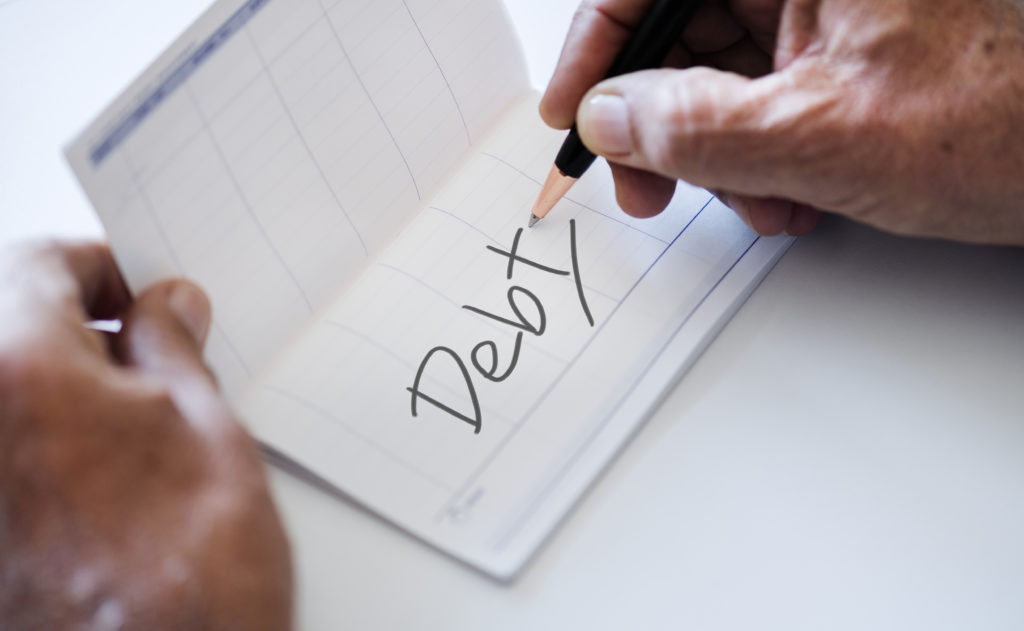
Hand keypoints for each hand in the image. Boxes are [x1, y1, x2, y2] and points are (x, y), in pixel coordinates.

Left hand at [0, 242, 291, 629]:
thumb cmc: (192, 578)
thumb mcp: (211, 433)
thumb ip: (173, 349)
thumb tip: (165, 307)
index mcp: (18, 371)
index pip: (36, 266)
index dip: (98, 268)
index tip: (136, 294)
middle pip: (9, 329)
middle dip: (79, 331)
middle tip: (149, 362)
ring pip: (9, 396)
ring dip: (62, 391)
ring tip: (137, 432)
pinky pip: (8, 453)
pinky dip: (45, 445)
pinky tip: (103, 480)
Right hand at [540, 0, 1023, 243]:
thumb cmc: (1019, 116)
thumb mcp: (825, 134)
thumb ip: (695, 127)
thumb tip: (614, 118)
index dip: (597, 45)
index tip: (573, 110)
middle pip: (684, 22)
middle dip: (662, 117)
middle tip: (648, 181)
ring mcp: (839, 5)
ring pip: (726, 68)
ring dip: (719, 151)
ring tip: (756, 202)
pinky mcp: (856, 44)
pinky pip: (774, 92)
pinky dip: (764, 152)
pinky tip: (791, 193)